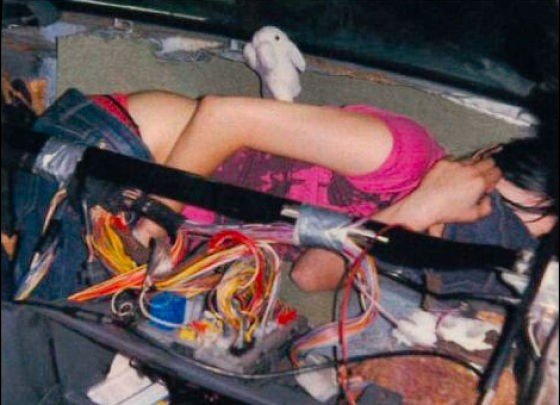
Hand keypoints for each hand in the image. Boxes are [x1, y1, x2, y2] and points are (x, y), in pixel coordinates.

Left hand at [375, 157, 501, 230]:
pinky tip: (451, 174)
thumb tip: (487, 199)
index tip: (489, 183)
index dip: (494, 178)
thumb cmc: (447, 212)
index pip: (497, 172)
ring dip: (472, 165)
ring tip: (464, 176)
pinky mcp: (444, 162)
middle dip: (487, 168)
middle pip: (488, 161)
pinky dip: (456, 164)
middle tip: (480, 176)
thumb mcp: (473, 216)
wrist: (425, 205)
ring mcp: (456, 164)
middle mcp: (470, 170)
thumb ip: (487, 207)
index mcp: (480, 182)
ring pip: (472, 158)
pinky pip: (456, 159)